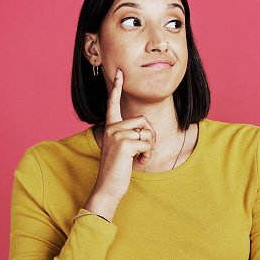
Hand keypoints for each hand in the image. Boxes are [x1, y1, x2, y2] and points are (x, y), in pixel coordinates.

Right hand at [84, 69, 155, 219]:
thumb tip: (145, 130)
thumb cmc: (118, 169)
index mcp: (110, 127)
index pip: (113, 103)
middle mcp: (111, 128)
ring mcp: (116, 134)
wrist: (108, 187)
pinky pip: (147, 144)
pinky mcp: (123, 143)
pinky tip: (140, 163)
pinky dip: (148, 155)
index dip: (117, 87)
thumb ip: (130, 135)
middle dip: (151, 136)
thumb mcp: (124, 148)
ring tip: (141, 158)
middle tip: (145, 151)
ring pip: (147, 132)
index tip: (119, 72)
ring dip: (150, 148)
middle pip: (143, 120)